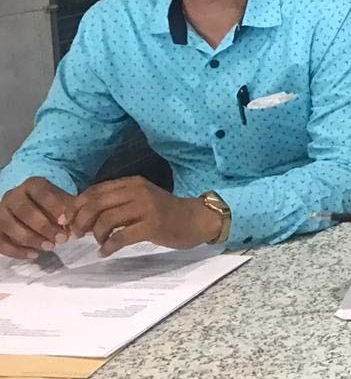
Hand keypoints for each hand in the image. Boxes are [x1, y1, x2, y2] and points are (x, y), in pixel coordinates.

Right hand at [0, 177, 73, 260]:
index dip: (54, 208)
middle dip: (44, 227)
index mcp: (33, 185)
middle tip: (61, 240)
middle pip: (24, 211)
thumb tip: (80, 226)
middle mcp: (13, 195)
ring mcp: (1, 211)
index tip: (65, 222)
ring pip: (9, 225)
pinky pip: (0, 241)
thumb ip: (72, 211)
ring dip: (31, 239)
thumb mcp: (64, 202)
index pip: (42, 194)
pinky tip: (34, 255)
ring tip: (50, 247)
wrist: (33, 207)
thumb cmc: (53, 206)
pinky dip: (16, 250)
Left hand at [67, 176, 219, 256]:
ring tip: (98, 242)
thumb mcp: (141, 199)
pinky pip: (121, 237)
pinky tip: (105, 252)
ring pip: (107, 219)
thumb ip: (118, 201)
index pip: (95, 190)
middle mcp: (138, 192)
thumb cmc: (166, 212)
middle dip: (81, 221)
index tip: (69, 220)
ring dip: (96, 234)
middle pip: (97, 203)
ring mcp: (146, 208)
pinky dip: (108, 246)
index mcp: (132, 183)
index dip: (77, 205)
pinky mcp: (152, 226)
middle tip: (78, 234)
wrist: (196, 220)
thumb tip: (84, 215)